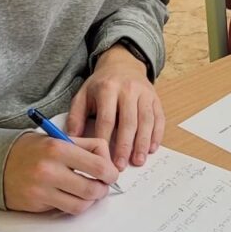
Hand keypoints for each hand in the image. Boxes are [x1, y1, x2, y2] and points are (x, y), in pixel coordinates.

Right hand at [3, 132, 118, 214]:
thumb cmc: (30, 150)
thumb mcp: (58, 139)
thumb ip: (85, 146)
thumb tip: (108, 161)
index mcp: (59, 148)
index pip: (99, 165)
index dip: (110, 173)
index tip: (111, 174)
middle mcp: (50, 169)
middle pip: (93, 189)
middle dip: (103, 189)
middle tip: (102, 186)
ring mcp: (42, 189)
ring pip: (82, 204)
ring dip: (90, 200)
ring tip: (87, 192)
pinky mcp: (37, 203)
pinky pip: (66, 210)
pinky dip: (75, 206)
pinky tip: (72, 197)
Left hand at [68, 44, 164, 170]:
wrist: (122, 65)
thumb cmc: (100, 85)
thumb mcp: (83, 95)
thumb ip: (76, 117)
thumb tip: (72, 141)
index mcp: (107, 89)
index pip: (107, 119)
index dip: (105, 141)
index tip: (102, 159)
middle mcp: (128, 89)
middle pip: (128, 121)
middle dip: (125, 146)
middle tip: (120, 166)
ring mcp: (144, 93)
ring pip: (145, 121)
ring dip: (142, 143)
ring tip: (137, 161)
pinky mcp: (155, 98)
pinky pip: (158, 118)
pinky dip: (156, 135)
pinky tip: (151, 149)